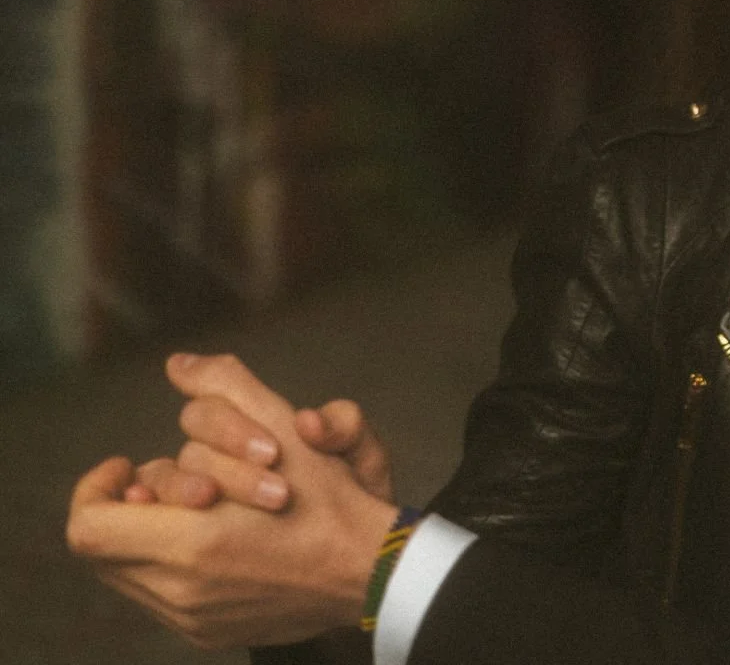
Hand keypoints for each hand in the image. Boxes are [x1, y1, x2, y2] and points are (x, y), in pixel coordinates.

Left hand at [67, 355, 398, 648]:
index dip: (96, 489)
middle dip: (139, 503)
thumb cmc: (331, 499)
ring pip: (127, 572)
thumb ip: (225, 388)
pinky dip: (171, 563)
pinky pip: (157, 597)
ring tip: (200, 508)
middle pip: (106, 546)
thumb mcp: (282, 427)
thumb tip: (178, 365)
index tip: (125, 464)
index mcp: (190, 543)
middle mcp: (180, 591)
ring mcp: (190, 618)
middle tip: (178, 482)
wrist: (372, 571)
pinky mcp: (205, 633)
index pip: (89, 526)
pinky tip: (215, 540)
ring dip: (151, 533)